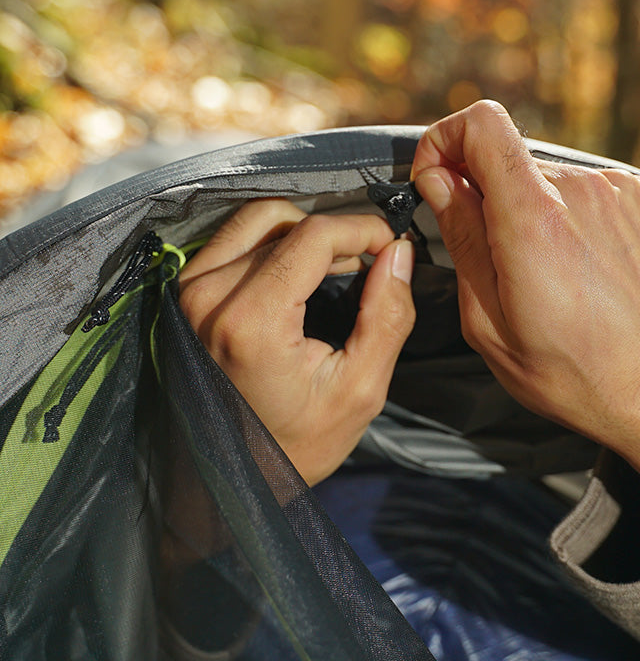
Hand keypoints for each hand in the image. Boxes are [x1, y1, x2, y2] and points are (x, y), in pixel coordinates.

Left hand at [179, 199, 414, 485]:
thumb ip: (387, 315)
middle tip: (368, 264)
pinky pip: (235, 237)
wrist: (233, 475)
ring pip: (259, 219)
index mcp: (251, 322)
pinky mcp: (185, 292)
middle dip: (339, 233)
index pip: (314, 235)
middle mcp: (209, 296)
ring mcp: (190, 291)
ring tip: (335, 267)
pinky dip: (275, 241)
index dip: (363, 229)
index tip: (391, 246)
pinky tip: (301, 273)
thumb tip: (399, 254)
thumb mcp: (360, 389)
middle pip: (287, 221)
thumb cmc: (297, 443)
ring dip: (304, 233)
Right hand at [412, 100, 639, 507]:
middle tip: (495, 256)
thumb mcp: (487, 321)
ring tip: (550, 270)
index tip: (437, 175)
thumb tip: (438, 180)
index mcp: (534, 221)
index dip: (446, 140)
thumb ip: (460, 236)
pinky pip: (588, 185)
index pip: (481, 125)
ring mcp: (622, 190)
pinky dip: (573, 212)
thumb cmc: (571, 371)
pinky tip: (584, 262)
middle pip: (510, 158)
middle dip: (487, 195)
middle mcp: (583, 191)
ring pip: (547, 175)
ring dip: (532, 207)